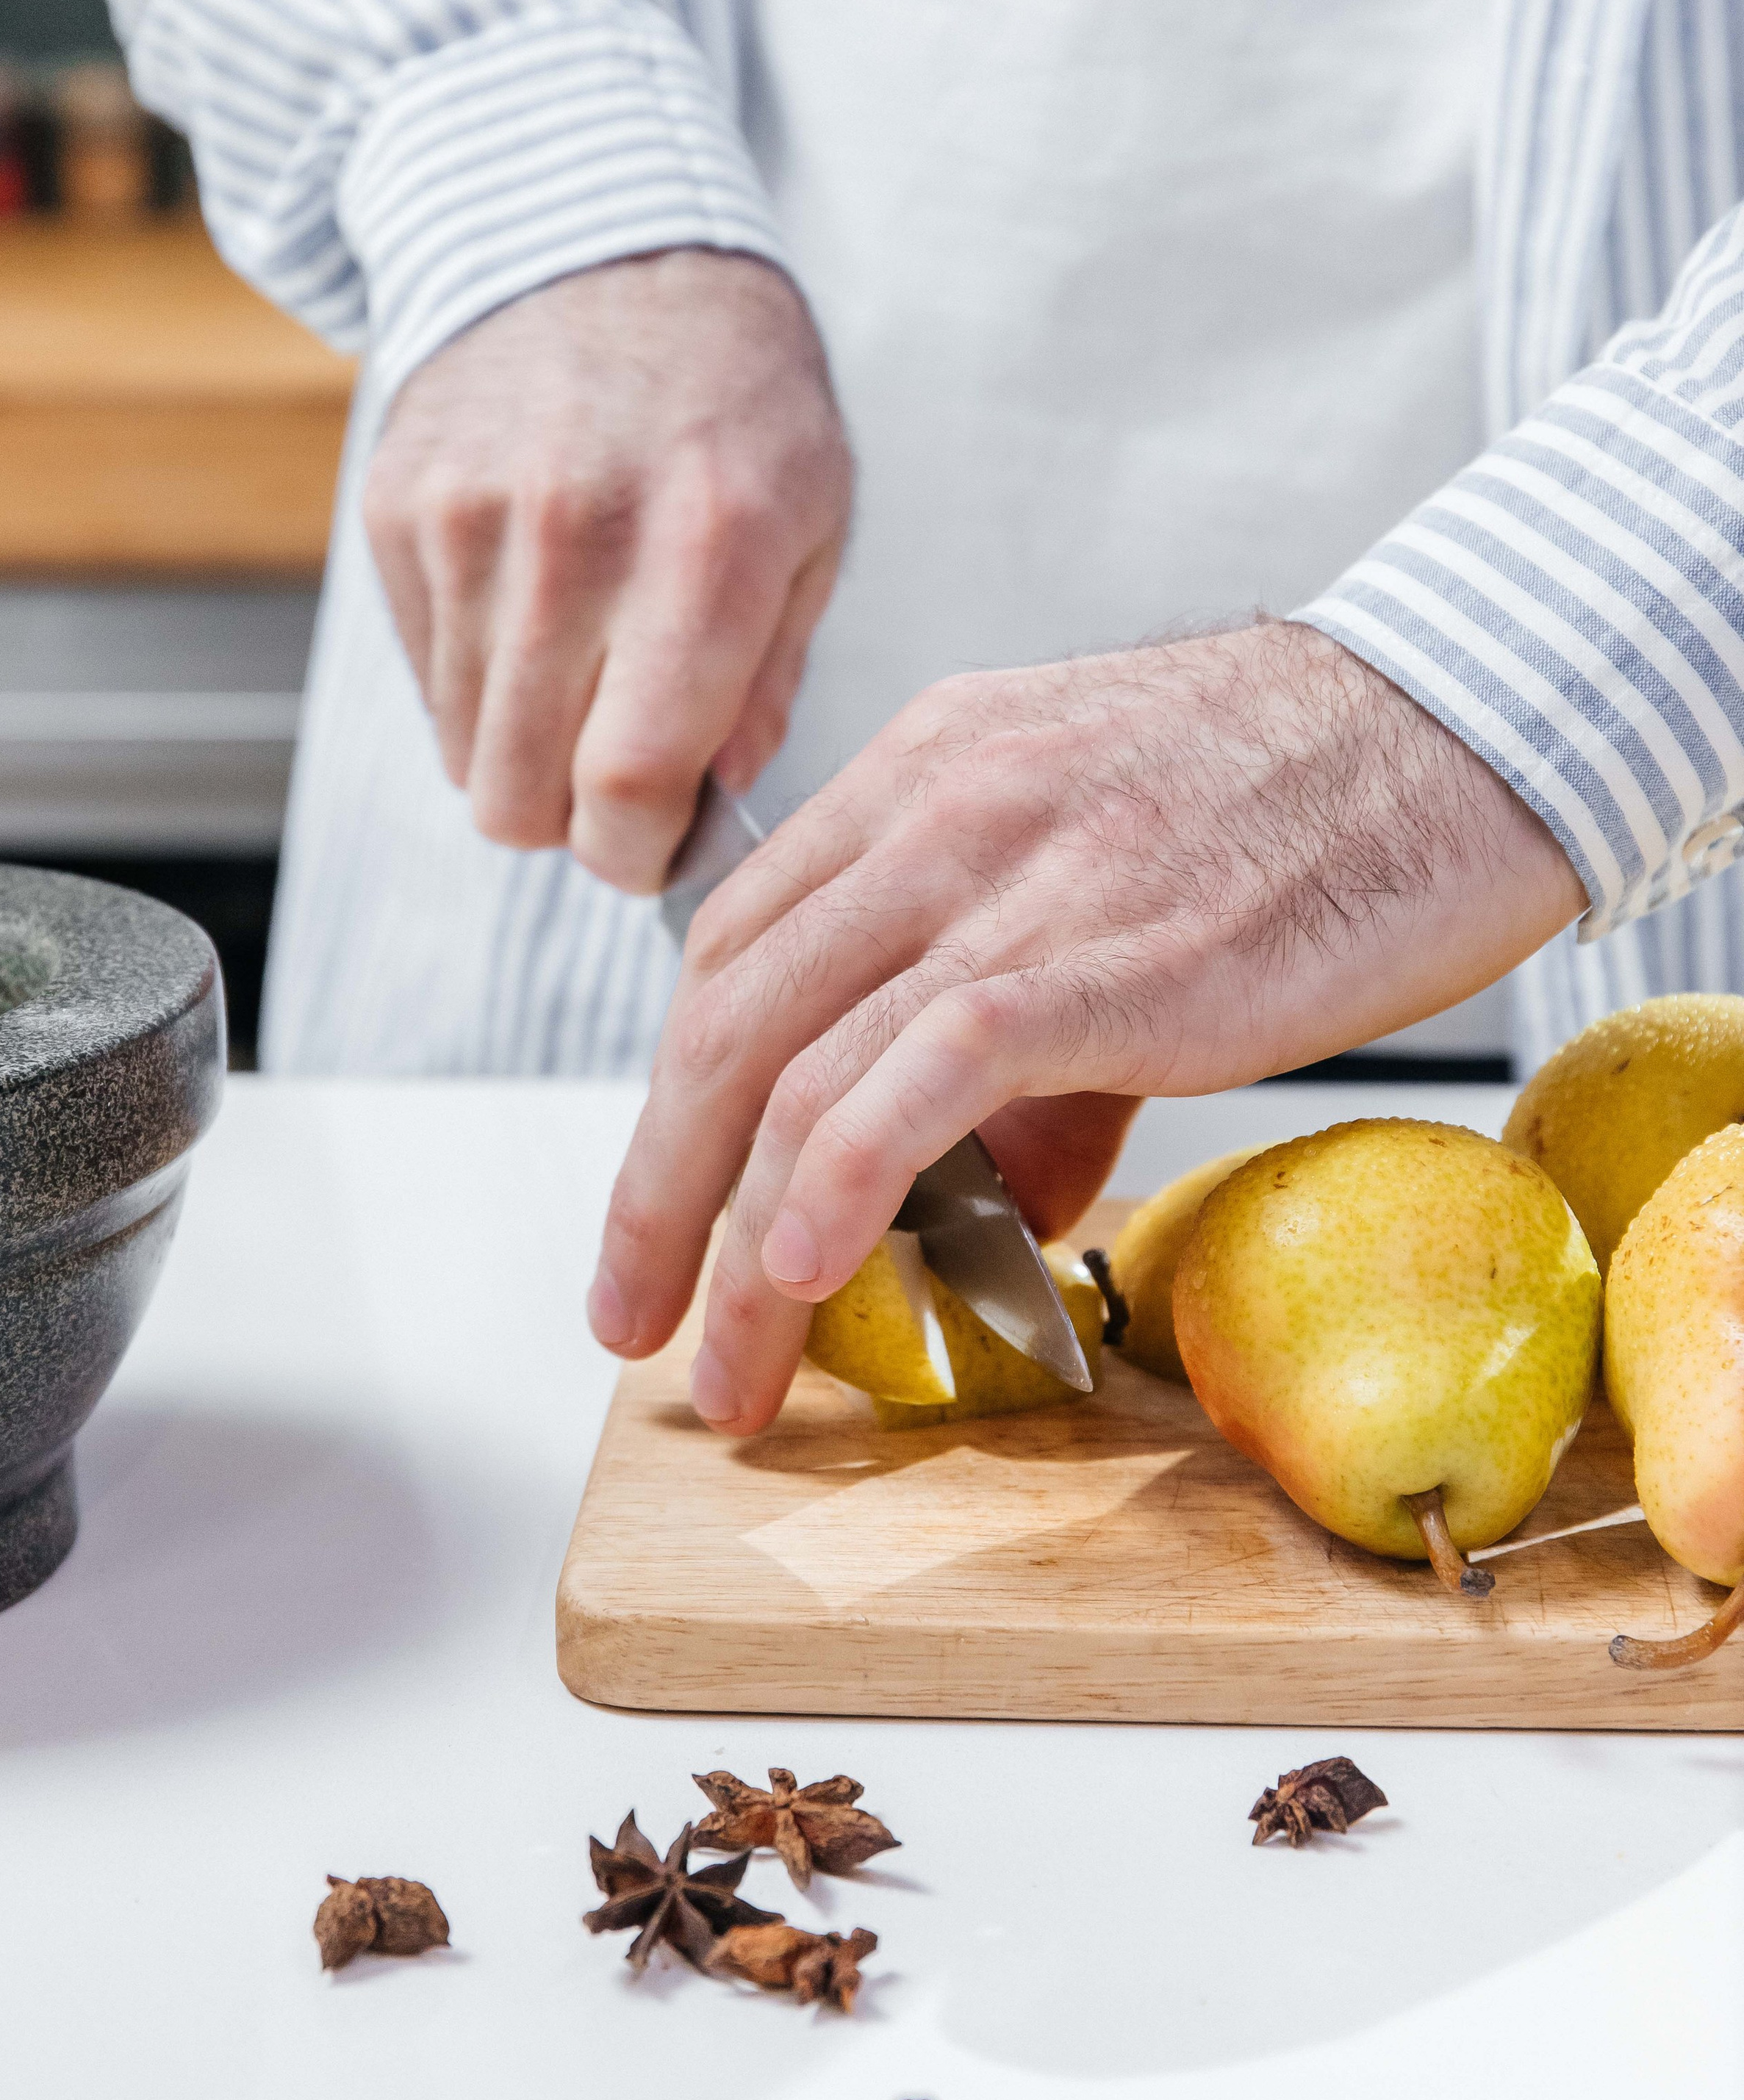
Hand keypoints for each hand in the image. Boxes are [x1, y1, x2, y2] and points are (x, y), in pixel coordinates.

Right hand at [363, 249, 851, 890]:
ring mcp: (469, 522)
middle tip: (620, 781)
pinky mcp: (397, 511)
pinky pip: (426, 681)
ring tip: (580, 682)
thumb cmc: (732, 401)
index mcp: (706, 549)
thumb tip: (713, 801)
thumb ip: (770, 680)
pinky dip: (476, 688)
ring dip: (522, 756)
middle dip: (575, 825)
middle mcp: (575, 536)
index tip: (654, 846)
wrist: (598, 246)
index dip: (635, 853)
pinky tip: (529, 615)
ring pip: (465, 754)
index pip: (627, 781)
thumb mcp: (811, 524)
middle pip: (523, 795)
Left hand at [588, 620, 1587, 1429]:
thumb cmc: (1312, 806)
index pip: (738, 947)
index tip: (669, 1208)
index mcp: (920, 776)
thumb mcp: (1113, 874)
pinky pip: (916, 1077)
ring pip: (791, 1066)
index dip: (681, 1098)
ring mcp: (1005, 877)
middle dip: (653, 1191)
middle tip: (631, 1317)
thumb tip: (998, 1196)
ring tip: (727, 1370)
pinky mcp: (1094, 955)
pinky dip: (836, 1182)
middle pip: (721, 1017)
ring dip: (729, 1243)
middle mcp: (930, 811)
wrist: (1469, 729)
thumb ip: (1029, 1034)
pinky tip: (802, 1271)